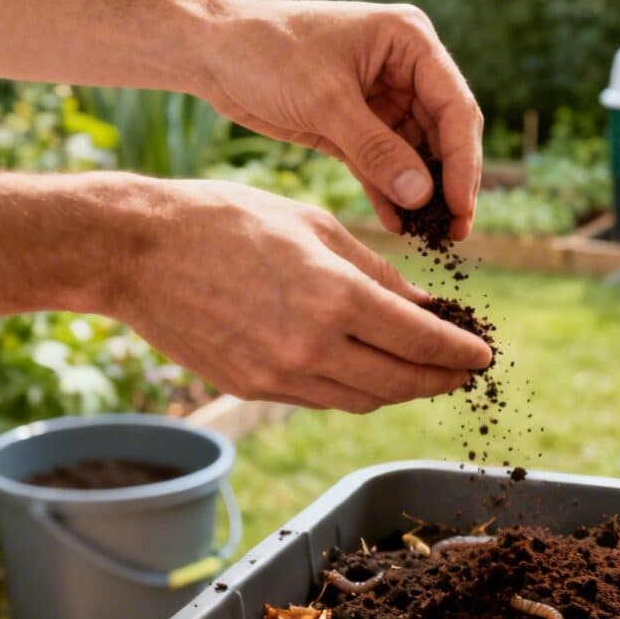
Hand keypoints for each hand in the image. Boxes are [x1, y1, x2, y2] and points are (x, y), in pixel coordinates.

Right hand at [112, 178, 492, 411]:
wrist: (134, 251)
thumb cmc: (225, 219)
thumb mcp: (314, 226)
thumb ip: (378, 273)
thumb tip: (429, 308)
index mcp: (334, 297)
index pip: (420, 341)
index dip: (460, 353)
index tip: (485, 355)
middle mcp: (311, 346)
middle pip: (400, 382)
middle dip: (441, 379)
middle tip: (465, 373)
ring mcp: (279, 375)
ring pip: (364, 399)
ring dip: (402, 390)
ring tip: (425, 375)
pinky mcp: (254, 388)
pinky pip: (324, 399)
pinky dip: (357, 389)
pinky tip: (371, 371)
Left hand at [199, 0, 482, 239]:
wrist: (211, 51)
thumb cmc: (266, 51)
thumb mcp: (324, 100)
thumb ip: (375, 150)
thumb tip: (423, 197)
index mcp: (409, 42)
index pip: (454, 107)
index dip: (463, 160)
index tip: (461, 206)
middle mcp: (404, 70)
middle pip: (444, 135)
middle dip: (448, 184)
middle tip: (455, 233)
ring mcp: (383, 100)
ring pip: (417, 155)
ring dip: (421, 195)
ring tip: (430, 238)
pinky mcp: (356, 127)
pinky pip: (384, 166)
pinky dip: (390, 195)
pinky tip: (397, 225)